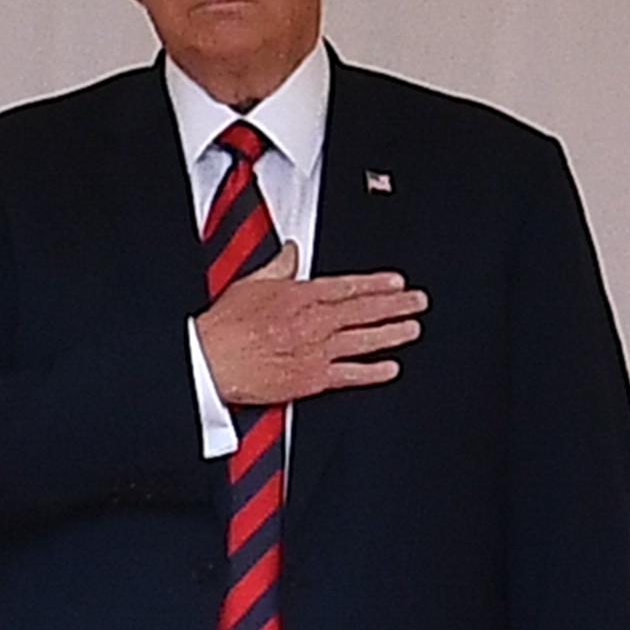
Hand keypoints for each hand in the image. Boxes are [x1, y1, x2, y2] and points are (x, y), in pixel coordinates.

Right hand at [194, 243, 426, 406]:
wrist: (211, 360)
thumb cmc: (224, 326)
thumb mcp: (249, 284)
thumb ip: (277, 266)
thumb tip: (291, 251)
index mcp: (301, 296)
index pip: (348, 286)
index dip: (376, 283)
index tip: (396, 282)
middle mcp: (315, 322)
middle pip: (365, 310)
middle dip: (396, 305)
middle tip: (418, 302)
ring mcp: (317, 351)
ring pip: (365, 339)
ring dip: (393, 333)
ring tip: (412, 328)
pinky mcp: (312, 379)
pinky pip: (351, 375)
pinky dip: (373, 372)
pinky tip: (390, 368)